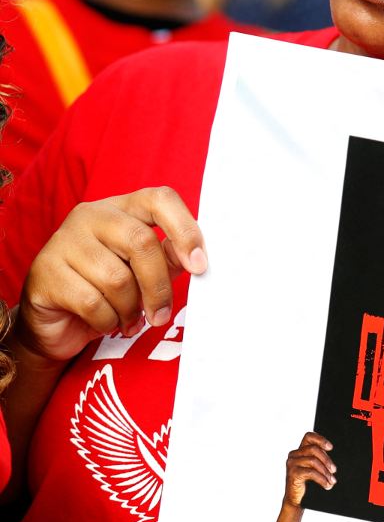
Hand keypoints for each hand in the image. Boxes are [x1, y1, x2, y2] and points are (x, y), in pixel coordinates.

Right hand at [17, 187, 207, 363]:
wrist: (54, 321)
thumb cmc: (106, 289)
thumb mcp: (143, 271)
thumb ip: (168, 258)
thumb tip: (194, 258)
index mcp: (121, 208)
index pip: (159, 199)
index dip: (185, 229)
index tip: (200, 265)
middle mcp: (90, 216)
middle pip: (141, 242)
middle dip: (158, 286)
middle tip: (162, 314)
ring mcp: (63, 241)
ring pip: (117, 278)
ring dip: (131, 309)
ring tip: (129, 319)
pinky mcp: (45, 273)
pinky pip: (92, 302)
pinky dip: (108, 320)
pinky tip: (107, 323)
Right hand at [285, 432, 335, 507]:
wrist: (296, 499)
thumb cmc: (307, 482)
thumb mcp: (315, 467)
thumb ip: (320, 458)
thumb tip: (334, 452)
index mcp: (300, 450)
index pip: (308, 436)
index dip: (320, 439)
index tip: (331, 447)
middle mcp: (293, 455)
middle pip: (313, 449)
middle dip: (327, 459)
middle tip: (334, 470)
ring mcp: (291, 463)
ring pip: (313, 460)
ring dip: (325, 471)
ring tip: (332, 480)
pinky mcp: (292, 473)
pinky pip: (311, 472)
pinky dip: (321, 478)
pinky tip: (327, 485)